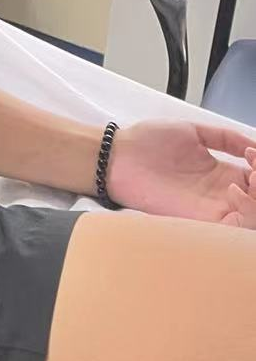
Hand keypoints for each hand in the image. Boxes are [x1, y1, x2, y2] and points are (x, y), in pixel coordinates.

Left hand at [106, 120, 255, 226]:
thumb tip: (254, 142)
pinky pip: (231, 229)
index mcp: (220, 173)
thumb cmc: (148, 141)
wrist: (118, 155)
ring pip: (251, 218)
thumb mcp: (194, 132)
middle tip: (255, 170)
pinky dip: (244, 214)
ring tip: (251, 179)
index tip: (252, 153)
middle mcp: (219, 194)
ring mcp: (210, 208)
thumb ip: (225, 138)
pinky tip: (234, 192)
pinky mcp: (198, 220)